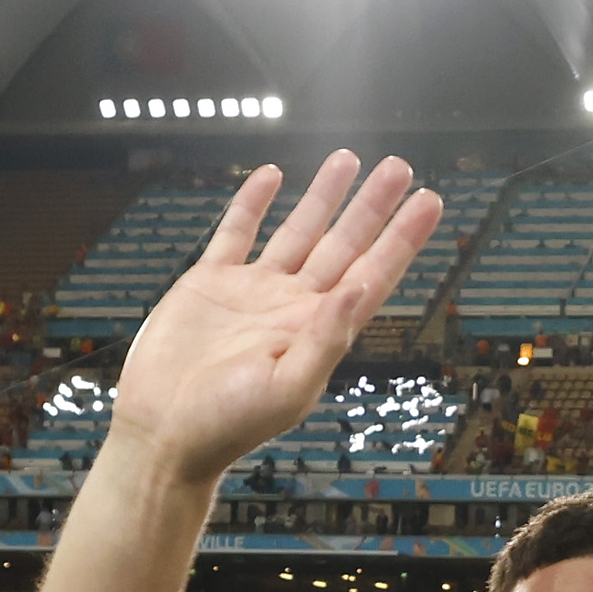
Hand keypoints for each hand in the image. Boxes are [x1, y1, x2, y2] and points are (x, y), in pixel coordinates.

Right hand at [106, 154, 446, 475]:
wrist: (163, 433)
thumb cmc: (227, 424)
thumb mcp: (288, 388)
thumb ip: (327, 339)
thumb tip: (360, 289)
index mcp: (319, 330)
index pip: (372, 275)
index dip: (402, 239)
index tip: (429, 202)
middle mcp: (293, 305)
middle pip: (344, 244)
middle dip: (372, 206)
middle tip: (399, 167)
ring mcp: (253, 292)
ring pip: (298, 231)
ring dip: (324, 197)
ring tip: (348, 158)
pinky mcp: (210, 284)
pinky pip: (236, 233)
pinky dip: (252, 204)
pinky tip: (272, 176)